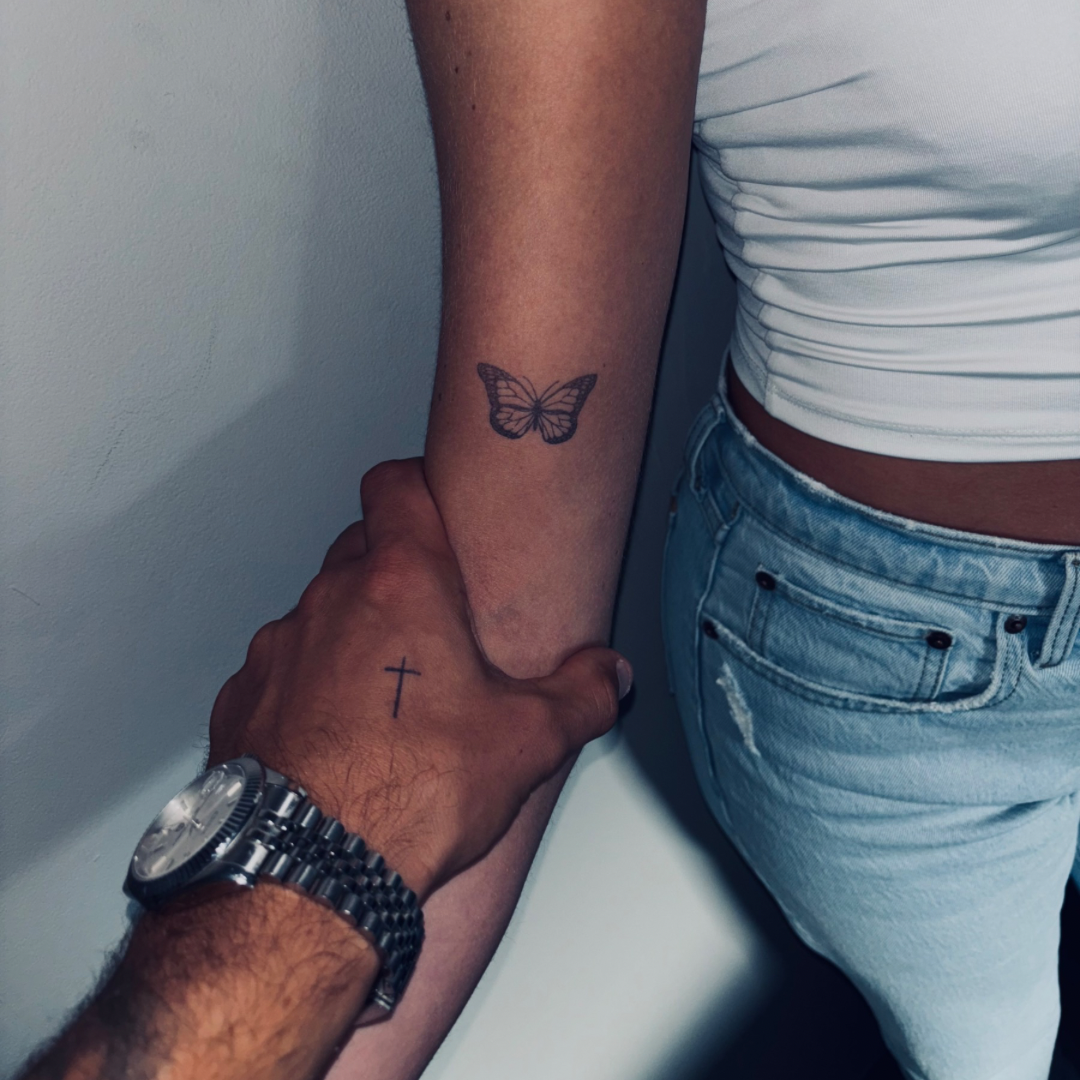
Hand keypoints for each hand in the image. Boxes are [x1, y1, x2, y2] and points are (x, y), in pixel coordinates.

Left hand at [208, 458, 628, 898]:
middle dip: (395, 575)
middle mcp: (330, 602)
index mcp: (400, 584)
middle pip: (360, 550)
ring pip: (321, 613)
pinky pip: (283, 671)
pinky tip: (339, 738)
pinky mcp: (244, 700)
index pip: (394, 485)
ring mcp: (279, 650)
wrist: (306, 872)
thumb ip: (582, 694)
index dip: (415, 486)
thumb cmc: (410, 794)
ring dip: (352, 636)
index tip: (432, 503)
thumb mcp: (528, 742)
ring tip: (388, 698)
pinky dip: (308, 688)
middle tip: (434, 628)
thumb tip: (610, 676)